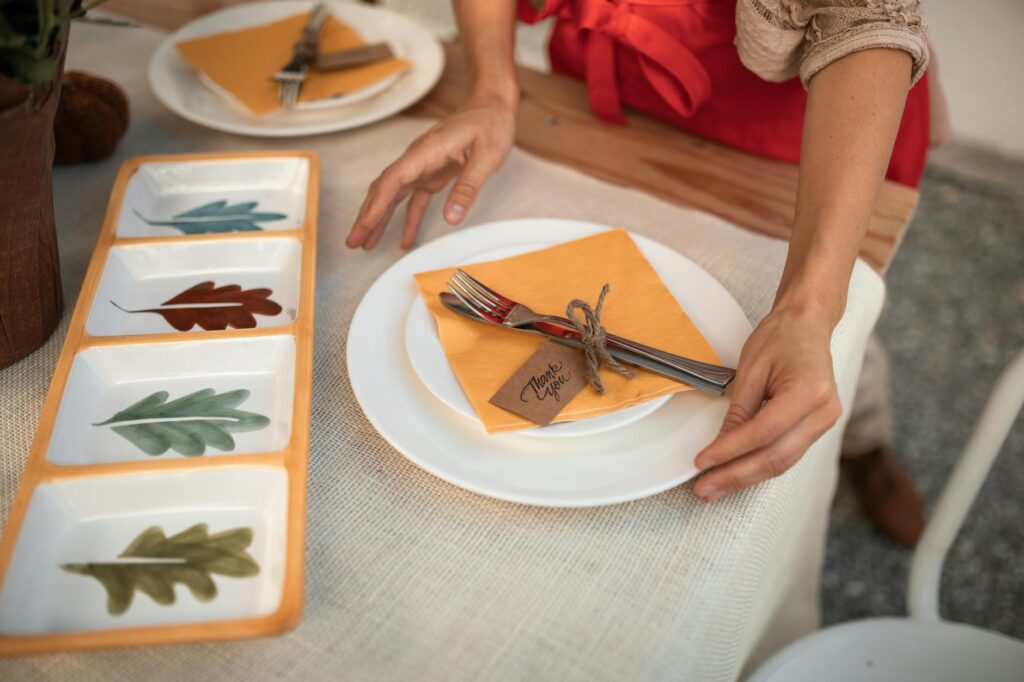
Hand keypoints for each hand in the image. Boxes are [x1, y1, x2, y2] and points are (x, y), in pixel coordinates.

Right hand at [346, 93, 516, 249]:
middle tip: (353, 241)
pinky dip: (407, 219)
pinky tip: (405, 239)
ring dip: (379, 219)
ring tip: (365, 243)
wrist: (494, 105)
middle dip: (367, 216)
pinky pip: (414, 199)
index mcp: (426, 151)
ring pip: (393, 195)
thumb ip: (468, 188)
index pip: (393, 180)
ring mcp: (423, 166)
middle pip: (384, 189)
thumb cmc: (491, 125)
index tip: (364, 224)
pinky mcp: (432, 173)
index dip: (376, 204)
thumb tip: (451, 218)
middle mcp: (418, 158)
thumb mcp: (487, 157)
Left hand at [692, 307, 842, 499]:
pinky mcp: (817, 428)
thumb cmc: (781, 337)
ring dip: (746, 477)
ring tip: (714, 488)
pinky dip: (759, 466)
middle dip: (735, 475)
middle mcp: (824, 412)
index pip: (764, 432)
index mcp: (809, 391)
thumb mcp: (751, 368)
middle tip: (704, 489)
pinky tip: (736, 474)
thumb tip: (719, 446)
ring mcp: (825, 422)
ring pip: (782, 462)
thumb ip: (738, 410)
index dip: (730, 451)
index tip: (702, 462)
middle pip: (775, 457)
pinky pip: (787, 454)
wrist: (808, 324)